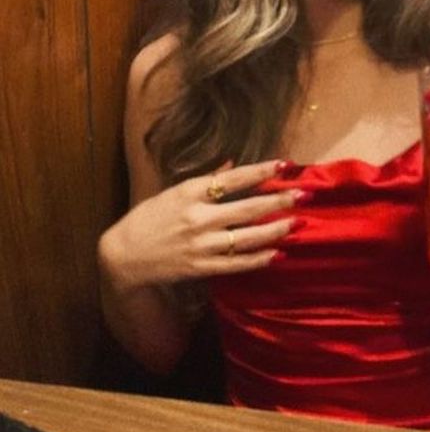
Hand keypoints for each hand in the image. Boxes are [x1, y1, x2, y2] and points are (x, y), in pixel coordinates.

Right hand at [99, 160, 303, 289]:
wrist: (123, 255)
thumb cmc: (148, 218)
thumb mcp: (173, 191)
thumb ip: (205, 179)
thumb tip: (233, 164)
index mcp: (190, 192)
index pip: (233, 179)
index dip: (261, 172)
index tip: (285, 165)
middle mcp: (198, 217)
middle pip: (247, 208)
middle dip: (279, 201)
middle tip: (304, 195)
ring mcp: (201, 244)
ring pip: (247, 237)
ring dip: (275, 231)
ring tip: (297, 224)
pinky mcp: (201, 267)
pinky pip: (236, 264)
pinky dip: (258, 259)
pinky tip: (278, 254)